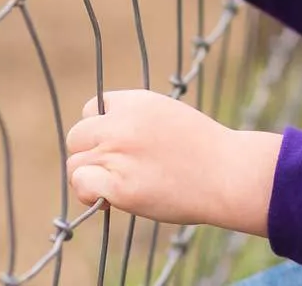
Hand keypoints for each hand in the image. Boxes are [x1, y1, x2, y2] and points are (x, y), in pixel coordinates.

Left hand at [66, 90, 280, 233]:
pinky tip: (108, 199)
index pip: (93, 107)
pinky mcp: (119, 186)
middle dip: (88, 152)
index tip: (114, 143)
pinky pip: (82, 184)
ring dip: (86, 175)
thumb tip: (107, 136)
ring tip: (109, 185)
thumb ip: (136, 119)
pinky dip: (89, 194)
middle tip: (109, 168)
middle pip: (77, 135)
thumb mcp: (169, 115)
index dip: (99, 127)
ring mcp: (119, 154)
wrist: (227, 173)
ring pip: (74, 163)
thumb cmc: (204, 148)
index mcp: (138, 102)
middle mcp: (123, 124)